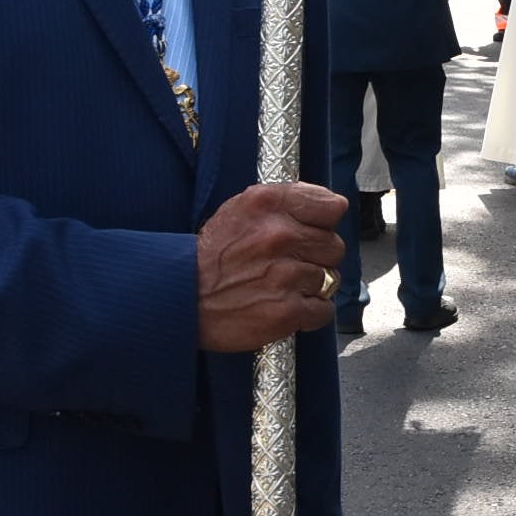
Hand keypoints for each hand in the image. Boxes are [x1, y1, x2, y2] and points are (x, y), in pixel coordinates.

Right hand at [194, 182, 349, 351]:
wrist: (181, 299)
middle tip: (290, 265)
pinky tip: (286, 307)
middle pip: (334, 247)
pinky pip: (323, 310)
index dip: (324, 224)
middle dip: (317, 258)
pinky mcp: (286, 311)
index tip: (311, 232)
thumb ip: (286, 201)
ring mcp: (285, 275)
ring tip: (282, 288)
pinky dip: (310, 313)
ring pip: (329, 280)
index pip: (332, 207)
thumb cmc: (212, 256)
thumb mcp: (242, 209)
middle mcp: (279, 235)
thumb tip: (331, 205)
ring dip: (311, 287)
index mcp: (268, 204)